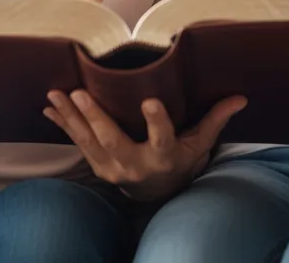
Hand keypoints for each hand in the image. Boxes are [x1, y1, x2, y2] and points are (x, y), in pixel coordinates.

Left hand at [44, 90, 245, 201]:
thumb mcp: (199, 146)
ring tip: (56, 94)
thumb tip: (240, 97)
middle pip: (113, 141)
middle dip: (95, 117)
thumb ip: (214, 120)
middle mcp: (135, 164)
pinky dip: (62, 125)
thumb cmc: (179, 163)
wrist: (156, 194)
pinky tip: (48, 108)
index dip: (156, 121)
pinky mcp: (98, 165)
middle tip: (79, 94)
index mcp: (164, 157)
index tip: (150, 100)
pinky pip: (77, 143)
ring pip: (89, 141)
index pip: (162, 138)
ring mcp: (113, 167)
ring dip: (71, 117)